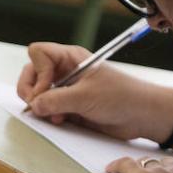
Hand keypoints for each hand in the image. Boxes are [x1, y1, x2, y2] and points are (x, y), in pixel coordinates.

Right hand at [16, 42, 172, 142]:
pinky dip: (49, 115)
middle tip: (37, 104)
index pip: (38, 53)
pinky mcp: (70, 106)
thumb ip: (55, 100)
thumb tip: (33, 105)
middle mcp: (66, 70)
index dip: (36, 71)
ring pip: (38, 93)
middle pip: (31, 72)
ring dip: (40, 105)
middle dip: (30, 90)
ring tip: (55, 115)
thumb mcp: (85, 97)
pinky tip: (61, 120)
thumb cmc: (122, 96)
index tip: (45, 89)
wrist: (142, 115)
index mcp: (71, 58)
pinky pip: (48, 108)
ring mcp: (67, 88)